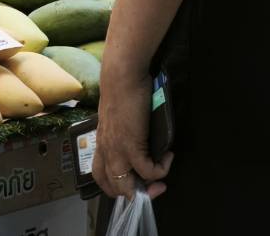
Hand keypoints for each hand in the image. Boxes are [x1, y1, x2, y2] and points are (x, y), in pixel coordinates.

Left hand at [92, 63, 171, 199]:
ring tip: (161, 179)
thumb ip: (123, 133)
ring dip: (146, 188)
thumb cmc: (122, 90)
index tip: (137, 184)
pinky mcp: (131, 144)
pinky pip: (148, 170)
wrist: (121, 76)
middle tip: (152, 187)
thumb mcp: (117, 118)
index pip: (101, 177)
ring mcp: (116, 149)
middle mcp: (106, 150)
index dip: (118, 187)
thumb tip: (139, 142)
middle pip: (113, 187)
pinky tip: (168, 157)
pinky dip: (161, 169)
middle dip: (133, 194)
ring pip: (126, 186)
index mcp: (101, 143)